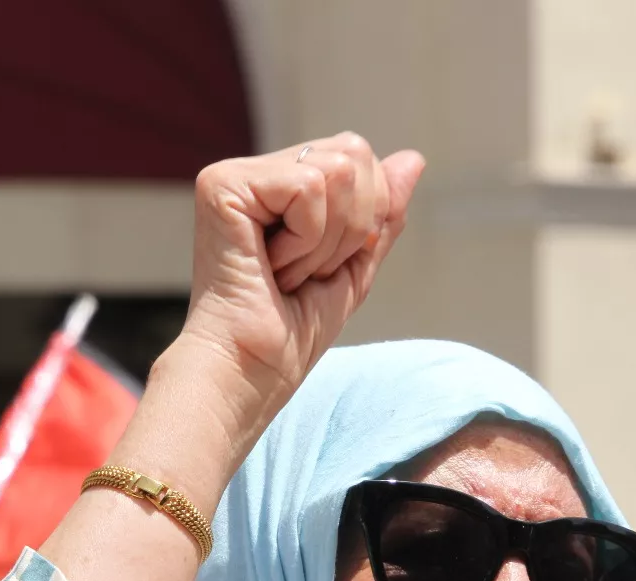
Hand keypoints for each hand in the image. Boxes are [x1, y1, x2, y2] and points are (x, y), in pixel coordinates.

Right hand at [179, 132, 425, 439]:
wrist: (251, 373)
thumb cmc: (291, 334)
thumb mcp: (354, 268)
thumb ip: (382, 214)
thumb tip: (414, 158)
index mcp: (283, 184)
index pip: (358, 156)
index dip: (365, 218)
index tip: (319, 267)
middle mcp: (256, 171)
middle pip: (354, 152)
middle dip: (351, 227)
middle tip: (303, 272)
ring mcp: (234, 175)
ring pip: (337, 169)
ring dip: (326, 241)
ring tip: (285, 273)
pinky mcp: (221, 185)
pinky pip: (309, 187)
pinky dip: (306, 241)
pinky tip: (270, 267)